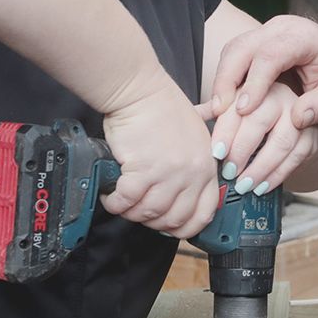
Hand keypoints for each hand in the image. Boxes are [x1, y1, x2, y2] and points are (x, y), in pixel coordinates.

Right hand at [99, 80, 221, 238]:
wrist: (139, 91)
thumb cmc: (162, 106)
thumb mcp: (196, 131)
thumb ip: (200, 155)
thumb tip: (199, 175)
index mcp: (206, 166)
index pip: (205, 212)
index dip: (187, 227)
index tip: (171, 227)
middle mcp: (191, 173)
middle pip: (174, 218)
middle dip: (153, 222)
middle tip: (140, 212)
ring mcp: (168, 173)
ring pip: (149, 212)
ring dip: (132, 212)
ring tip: (122, 202)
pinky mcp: (142, 170)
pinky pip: (127, 200)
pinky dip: (115, 203)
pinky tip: (111, 196)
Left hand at [203, 83, 317, 197]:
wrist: (296, 122)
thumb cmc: (257, 117)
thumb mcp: (236, 109)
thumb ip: (215, 112)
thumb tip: (188, 116)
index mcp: (253, 88)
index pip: (237, 107)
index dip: (225, 131)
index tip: (216, 153)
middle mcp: (277, 96)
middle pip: (259, 121)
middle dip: (241, 150)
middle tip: (228, 172)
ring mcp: (297, 116)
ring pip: (280, 142)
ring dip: (260, 168)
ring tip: (243, 184)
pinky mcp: (310, 136)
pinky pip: (294, 158)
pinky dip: (276, 176)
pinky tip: (261, 187)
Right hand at [207, 16, 317, 134]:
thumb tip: (297, 120)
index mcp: (303, 36)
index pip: (270, 55)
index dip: (254, 82)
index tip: (243, 110)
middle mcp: (281, 28)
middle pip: (242, 47)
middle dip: (227, 79)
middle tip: (220, 111)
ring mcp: (266, 32)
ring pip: (233, 49)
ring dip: (222, 79)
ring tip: (218, 111)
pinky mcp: (258, 42)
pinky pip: (235, 55)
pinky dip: (226, 77)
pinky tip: (224, 102)